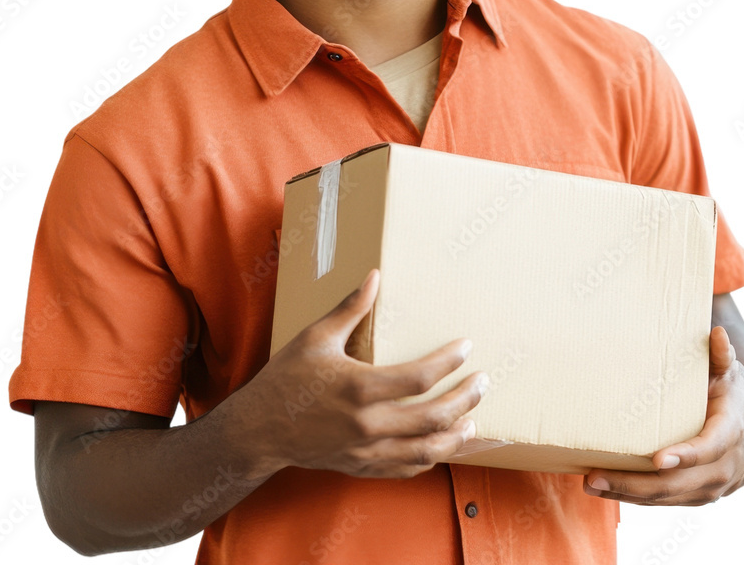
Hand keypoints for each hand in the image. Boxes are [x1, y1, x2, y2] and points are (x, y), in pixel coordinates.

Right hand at [229, 269, 488, 479]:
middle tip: (483, 381)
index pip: (419, 378)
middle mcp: (367, 424)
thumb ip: (350, 309)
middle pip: (432, 416)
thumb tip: (374, 276)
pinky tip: (443, 443)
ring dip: (456, 434)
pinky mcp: (362, 467)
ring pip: (426, 450)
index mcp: (358, 388)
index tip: (466, 347)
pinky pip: (407, 468)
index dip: (448, 362)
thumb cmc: (286, 379)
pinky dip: (431, 457)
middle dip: (465, 398)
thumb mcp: (315, 337)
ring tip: (473, 417)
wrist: (259, 430)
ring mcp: (366, 451)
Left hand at [583, 325, 743, 505]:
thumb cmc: (735, 398)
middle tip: (596, 476)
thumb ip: (721, 356)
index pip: (708, 448)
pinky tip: (605, 489)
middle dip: (635, 482)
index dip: (685, 455)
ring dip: (627, 494)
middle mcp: (720, 467)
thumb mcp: (732, 374)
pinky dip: (634, 498)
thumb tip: (717, 333)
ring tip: (591, 483)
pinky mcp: (695, 496)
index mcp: (730, 433)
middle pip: (676, 482)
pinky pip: (663, 501)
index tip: (658, 459)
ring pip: (666, 497)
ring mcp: (708, 487)